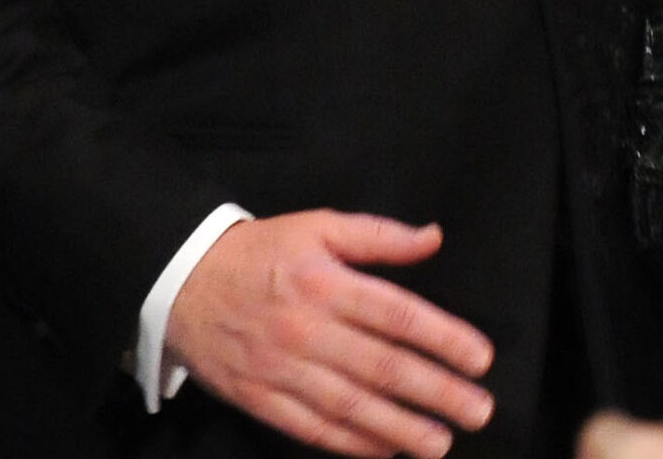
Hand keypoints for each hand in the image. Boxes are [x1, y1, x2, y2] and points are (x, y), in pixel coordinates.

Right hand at [164, 210, 495, 457]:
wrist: (181, 280)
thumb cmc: (260, 252)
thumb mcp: (319, 226)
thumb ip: (380, 236)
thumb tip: (433, 237)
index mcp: (327, 283)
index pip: (399, 316)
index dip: (445, 339)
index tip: (480, 358)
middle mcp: (309, 329)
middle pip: (384, 367)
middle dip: (437, 392)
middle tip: (477, 411)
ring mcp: (283, 369)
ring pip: (352, 406)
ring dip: (402, 428)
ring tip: (441, 442)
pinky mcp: (261, 399)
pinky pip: (313, 429)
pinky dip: (352, 445)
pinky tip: (386, 451)